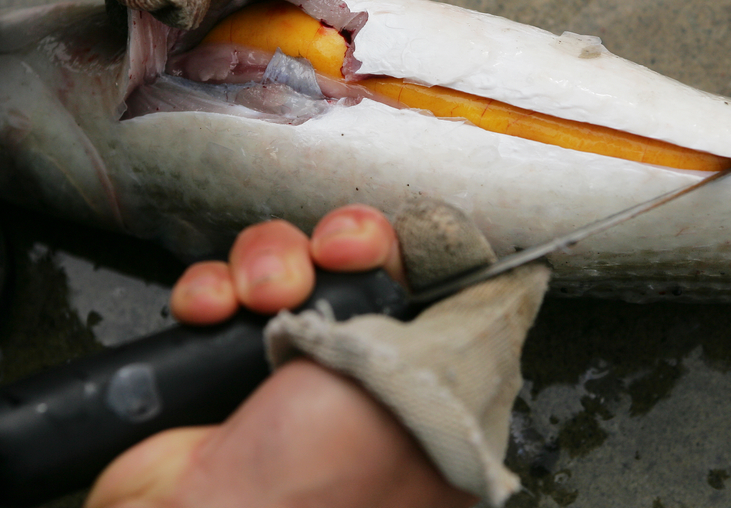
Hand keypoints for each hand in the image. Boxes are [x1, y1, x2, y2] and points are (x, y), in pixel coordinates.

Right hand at [85, 205, 474, 507]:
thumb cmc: (324, 485)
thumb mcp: (435, 394)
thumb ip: (480, 333)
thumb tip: (518, 285)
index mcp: (432, 393)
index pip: (439, 285)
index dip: (414, 250)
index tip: (389, 247)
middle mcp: (364, 378)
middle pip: (361, 258)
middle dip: (340, 246)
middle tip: (327, 263)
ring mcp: (291, 372)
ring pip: (289, 262)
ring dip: (270, 263)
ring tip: (260, 297)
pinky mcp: (222, 365)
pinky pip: (223, 289)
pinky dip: (213, 291)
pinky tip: (214, 312)